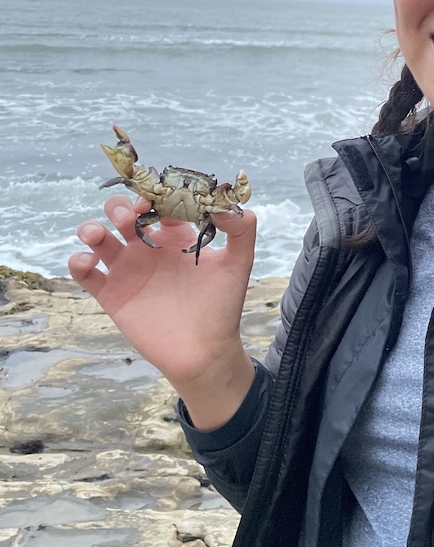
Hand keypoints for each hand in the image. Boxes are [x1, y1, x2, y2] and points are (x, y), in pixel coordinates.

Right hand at [69, 196, 256, 409]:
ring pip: (98, 238)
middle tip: (128, 217)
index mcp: (176, 236)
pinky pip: (86, 273)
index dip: (153, 195)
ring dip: (91, 228)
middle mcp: (148, 248)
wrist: (204, 351)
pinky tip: (89, 262)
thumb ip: (242, 230)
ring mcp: (128, 270)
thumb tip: (226, 205)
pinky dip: (79, 262)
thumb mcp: (239, 263)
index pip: (157, 203)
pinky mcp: (111, 294)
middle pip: (122, 214)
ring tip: (98, 235)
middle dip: (119, 208)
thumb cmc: (222, 306)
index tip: (156, 199)